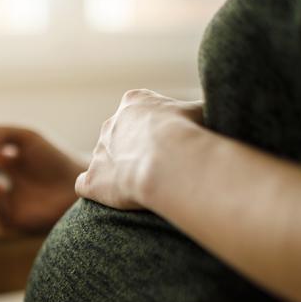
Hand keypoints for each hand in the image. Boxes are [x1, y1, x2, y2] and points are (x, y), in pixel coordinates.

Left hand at [74, 89, 203, 209]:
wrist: (170, 162)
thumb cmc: (191, 134)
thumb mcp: (203, 111)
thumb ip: (199, 112)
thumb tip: (216, 111)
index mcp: (135, 102)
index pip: (138, 111)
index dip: (153, 129)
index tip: (167, 143)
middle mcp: (111, 124)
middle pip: (118, 136)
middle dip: (133, 150)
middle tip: (157, 168)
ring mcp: (98, 152)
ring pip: (103, 160)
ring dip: (117, 172)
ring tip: (142, 186)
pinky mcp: (92, 179)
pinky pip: (85, 185)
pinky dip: (96, 191)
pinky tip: (112, 199)